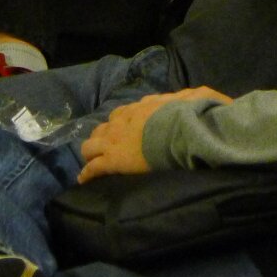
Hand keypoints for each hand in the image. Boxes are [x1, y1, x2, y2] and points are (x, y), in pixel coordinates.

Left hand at [78, 88, 232, 183]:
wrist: (180, 131)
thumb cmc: (187, 116)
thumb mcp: (190, 99)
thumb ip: (185, 99)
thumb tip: (192, 97)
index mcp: (139, 109)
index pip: (122, 114)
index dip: (120, 123)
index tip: (122, 130)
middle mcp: (121, 122)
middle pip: (102, 128)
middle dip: (102, 137)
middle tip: (107, 147)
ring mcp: (114, 141)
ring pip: (90, 146)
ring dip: (91, 152)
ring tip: (93, 161)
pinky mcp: (113, 160)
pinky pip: (93, 168)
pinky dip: (88, 173)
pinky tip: (83, 179)